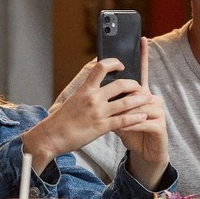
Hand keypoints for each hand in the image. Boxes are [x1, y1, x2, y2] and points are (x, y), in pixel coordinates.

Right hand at [23, 53, 153, 172]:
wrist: (51, 136)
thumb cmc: (62, 119)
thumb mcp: (74, 99)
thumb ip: (88, 92)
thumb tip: (100, 86)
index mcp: (85, 89)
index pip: (101, 67)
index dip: (114, 63)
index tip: (122, 64)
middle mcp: (92, 98)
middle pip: (120, 84)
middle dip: (134, 84)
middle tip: (140, 87)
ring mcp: (98, 112)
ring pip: (126, 102)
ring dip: (140, 100)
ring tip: (148, 99)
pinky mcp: (101, 127)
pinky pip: (124, 121)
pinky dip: (136, 118)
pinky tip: (143, 116)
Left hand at [114, 37, 169, 188]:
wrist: (146, 153)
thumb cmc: (131, 132)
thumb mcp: (118, 116)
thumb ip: (112, 102)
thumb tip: (99, 91)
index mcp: (142, 94)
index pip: (142, 72)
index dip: (142, 56)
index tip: (142, 39)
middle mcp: (152, 99)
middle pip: (136, 90)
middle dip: (123, 97)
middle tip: (109, 106)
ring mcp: (158, 111)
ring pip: (138, 106)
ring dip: (124, 115)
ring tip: (114, 122)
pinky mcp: (160, 125)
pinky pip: (142, 121)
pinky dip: (130, 126)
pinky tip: (123, 130)